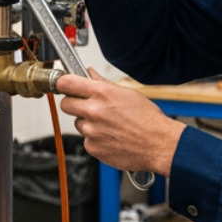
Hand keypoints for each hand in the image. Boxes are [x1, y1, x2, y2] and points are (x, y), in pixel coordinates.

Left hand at [57, 69, 184, 175]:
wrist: (158, 144)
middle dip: (74, 104)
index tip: (63, 85)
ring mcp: (91, 131)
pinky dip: (95, 139)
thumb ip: (103, 83)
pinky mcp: (92, 147)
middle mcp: (93, 111)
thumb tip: (89, 73)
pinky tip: (112, 137)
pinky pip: (86, 140)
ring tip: (109, 125)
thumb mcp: (127, 94)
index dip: (63, 84)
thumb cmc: (147, 119)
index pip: (66, 83)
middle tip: (88, 107)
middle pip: (65, 104)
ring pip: (78, 123)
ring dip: (88, 123)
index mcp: (102, 93)